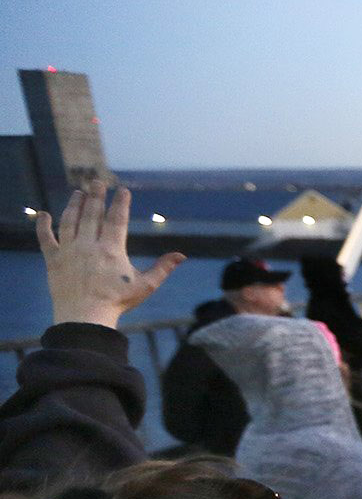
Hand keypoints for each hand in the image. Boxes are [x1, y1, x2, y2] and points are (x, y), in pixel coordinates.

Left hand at [38, 184, 182, 328]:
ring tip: (78, 192)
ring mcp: (69, 251)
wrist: (85, 317)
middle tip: (96, 182)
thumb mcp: (145, 286)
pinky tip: (43, 214)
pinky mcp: (53, 260)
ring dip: (73, 205)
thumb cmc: (117, 302)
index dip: (120, 203)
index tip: (122, 190)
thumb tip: (182, 255)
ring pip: (70, 221)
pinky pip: (46, 238)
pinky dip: (42, 225)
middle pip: (91, 214)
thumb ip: (163, 268)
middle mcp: (88, 245)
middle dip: (95, 196)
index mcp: (111, 250)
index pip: (116, 219)